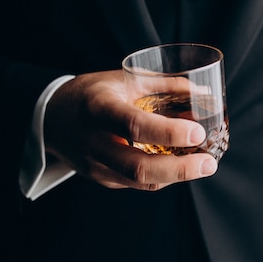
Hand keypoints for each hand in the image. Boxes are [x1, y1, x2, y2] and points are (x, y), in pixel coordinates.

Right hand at [43, 70, 217, 190]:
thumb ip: (165, 85)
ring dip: (177, 176)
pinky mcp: (102, 179)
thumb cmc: (94, 93)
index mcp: (97, 108)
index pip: (133, 125)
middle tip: (209, 163)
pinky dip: (164, 175)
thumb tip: (204, 94)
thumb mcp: (124, 79)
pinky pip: (138, 182)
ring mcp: (96, 165)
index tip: (198, 133)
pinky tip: (182, 166)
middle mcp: (93, 141)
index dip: (168, 132)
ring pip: (141, 180)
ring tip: (204, 165)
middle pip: (139, 167)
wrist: (53, 119)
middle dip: (180, 169)